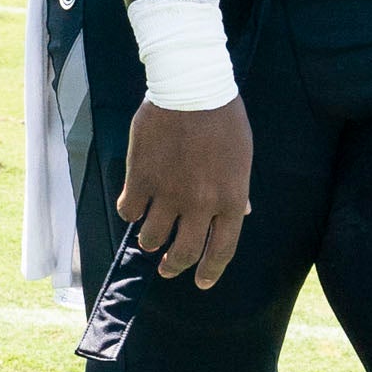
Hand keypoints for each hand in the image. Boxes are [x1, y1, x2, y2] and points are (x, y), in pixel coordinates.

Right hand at [118, 97, 250, 289]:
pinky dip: (130, 211)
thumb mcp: (242, 156)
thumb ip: (238, 190)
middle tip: (168, 269)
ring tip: (149, 237)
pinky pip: (130, 209)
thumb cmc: (223, 118)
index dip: (210, 271)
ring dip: (150, 241)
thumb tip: (241, 214)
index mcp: (230, 200)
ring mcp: (168, 193)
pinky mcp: (141, 178)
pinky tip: (133, 205)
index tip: (202, 282)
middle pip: (185, 252)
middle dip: (175, 266)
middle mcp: (200, 204)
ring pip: (152, 236)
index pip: (222, 250)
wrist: (191, 88)